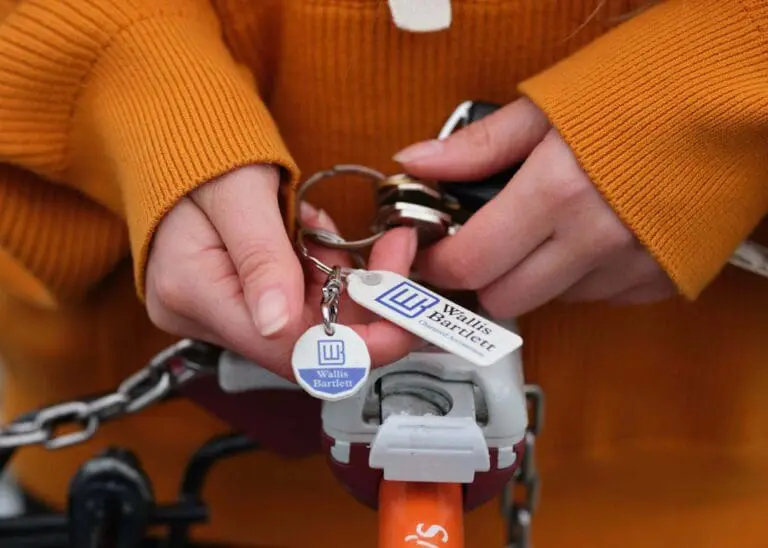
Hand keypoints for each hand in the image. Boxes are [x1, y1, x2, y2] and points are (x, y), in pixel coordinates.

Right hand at [145, 165, 417, 377]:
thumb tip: (278, 326)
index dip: (357, 343)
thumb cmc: (199, 151)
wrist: (176, 134)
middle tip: (389, 251)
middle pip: (306, 341)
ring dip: (340, 280)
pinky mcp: (238, 299)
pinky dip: (322, 273)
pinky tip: (312, 237)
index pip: (288, 351)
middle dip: (358, 301)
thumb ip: (262, 258)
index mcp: (193, 294)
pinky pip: (298, 302)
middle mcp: (204, 316)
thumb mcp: (239, 193)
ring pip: (309, 321)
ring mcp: (221, 310)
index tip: (402, 313)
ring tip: (326, 229)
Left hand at [394, 97, 677, 317]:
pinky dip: (581, 276)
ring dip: (534, 275)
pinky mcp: (663, 281)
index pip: (470, 263)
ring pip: (550, 301)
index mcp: (557, 191)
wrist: (738, 96)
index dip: (438, 262)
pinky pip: (600, 299)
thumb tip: (416, 162)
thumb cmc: (646, 85)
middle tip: (484, 238)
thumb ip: (478, 145)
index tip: (431, 248)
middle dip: (482, 275)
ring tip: (549, 225)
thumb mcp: (551, 104)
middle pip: (504, 299)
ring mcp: (633, 268)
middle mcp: (595, 242)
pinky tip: (592, 235)